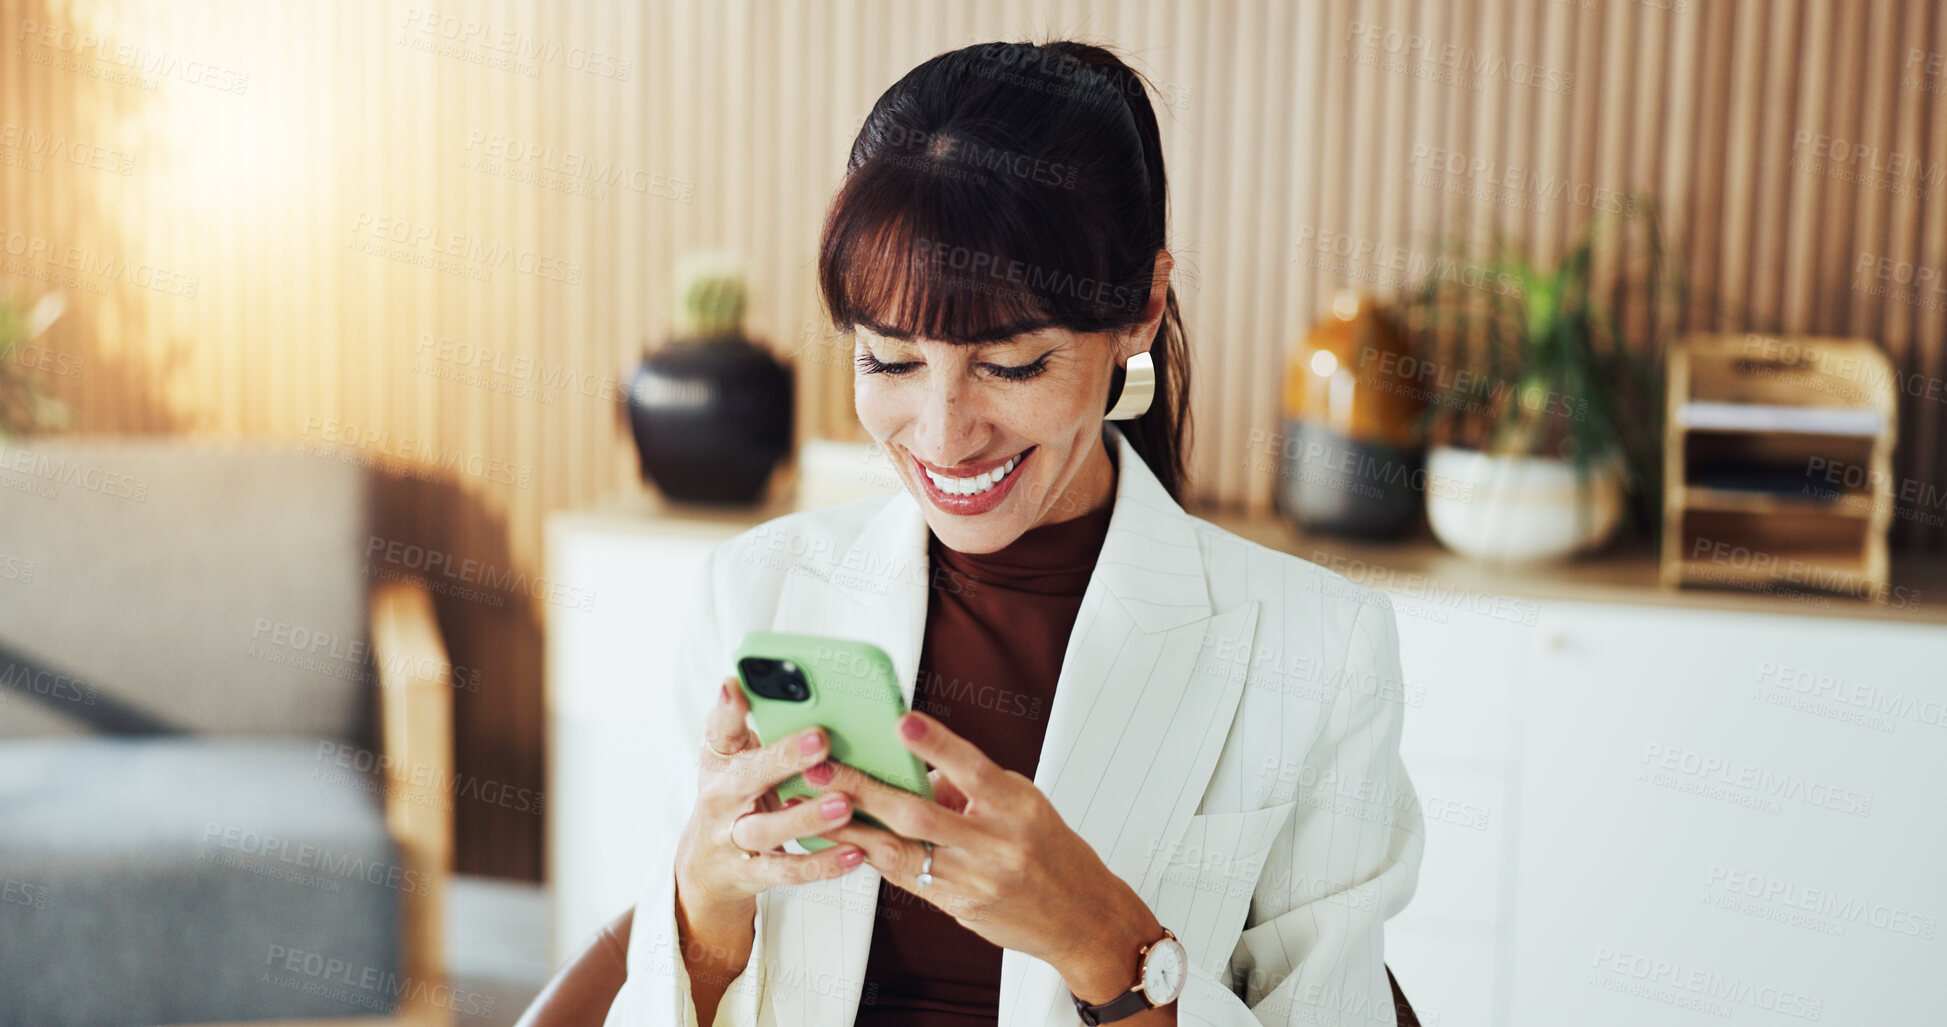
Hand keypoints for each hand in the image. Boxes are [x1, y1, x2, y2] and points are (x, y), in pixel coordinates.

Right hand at [672, 677, 868, 913]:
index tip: (736, 684)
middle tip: (822, 739)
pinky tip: (855, 852)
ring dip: (806, 817)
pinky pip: (788, 870)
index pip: (720, 728)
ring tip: (844, 805)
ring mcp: (734, 838)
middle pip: (747, 777)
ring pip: (767, 829)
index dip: (726, 708)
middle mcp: (721, 798)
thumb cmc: (735, 794)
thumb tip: (786, 684)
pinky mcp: (752, 873)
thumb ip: (759, 723)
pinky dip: (822, 863)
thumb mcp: (737, 755)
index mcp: (720, 760)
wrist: (708, 863)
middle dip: (783, 758)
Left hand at [806, 709, 1162, 977]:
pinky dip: (873, 855)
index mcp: (1017, 807)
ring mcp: (975, 879)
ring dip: (854, 826)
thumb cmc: (1052, 852)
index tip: (901, 721)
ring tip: (815, 806)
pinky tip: (844, 840)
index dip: (935, 744)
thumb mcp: (1024, 805)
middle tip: (822, 770)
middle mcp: (997, 843)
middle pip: (919, 813)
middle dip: (864, 789)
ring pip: (902, 849)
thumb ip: (972, 787)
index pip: (972, 768)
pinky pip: (906, 877)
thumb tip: (916, 771)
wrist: (1082, 917)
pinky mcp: (959, 906)